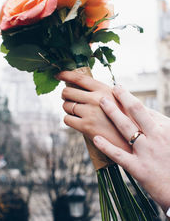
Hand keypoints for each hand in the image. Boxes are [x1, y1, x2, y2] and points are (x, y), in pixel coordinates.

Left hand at [58, 71, 130, 153]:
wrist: (132, 138)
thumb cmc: (125, 117)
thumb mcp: (117, 98)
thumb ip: (101, 92)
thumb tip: (83, 86)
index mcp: (103, 89)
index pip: (79, 78)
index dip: (66, 74)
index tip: (58, 75)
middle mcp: (95, 99)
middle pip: (67, 92)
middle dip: (65, 95)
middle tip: (69, 98)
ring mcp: (89, 113)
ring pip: (66, 106)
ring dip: (68, 108)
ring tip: (77, 111)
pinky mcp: (86, 127)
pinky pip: (67, 119)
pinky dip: (69, 119)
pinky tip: (76, 121)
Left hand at [93, 85, 169, 212]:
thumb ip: (158, 124)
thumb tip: (145, 112)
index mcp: (163, 129)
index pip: (143, 109)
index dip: (128, 97)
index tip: (119, 88)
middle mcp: (155, 137)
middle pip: (136, 111)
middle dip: (122, 97)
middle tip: (111, 88)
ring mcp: (146, 152)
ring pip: (126, 127)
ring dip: (112, 112)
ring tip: (101, 102)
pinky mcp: (139, 169)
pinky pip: (119, 155)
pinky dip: (106, 146)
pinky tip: (95, 138)